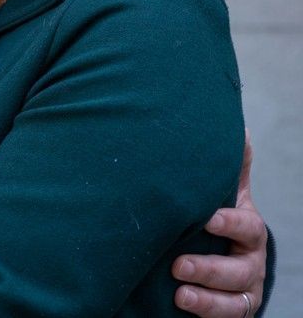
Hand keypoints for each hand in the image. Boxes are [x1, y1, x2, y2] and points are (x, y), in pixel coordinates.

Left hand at [173, 131, 266, 316]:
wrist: (215, 257)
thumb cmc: (215, 218)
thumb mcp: (223, 192)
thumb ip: (230, 166)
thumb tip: (238, 128)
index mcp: (247, 230)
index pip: (247, 227)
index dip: (230, 223)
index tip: (207, 218)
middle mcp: (248, 262)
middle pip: (240, 270)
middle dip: (210, 269)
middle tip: (178, 265)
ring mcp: (240, 291)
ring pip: (234, 302)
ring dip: (207, 300)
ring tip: (180, 293)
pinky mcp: (228, 311)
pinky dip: (207, 315)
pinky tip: (182, 306)